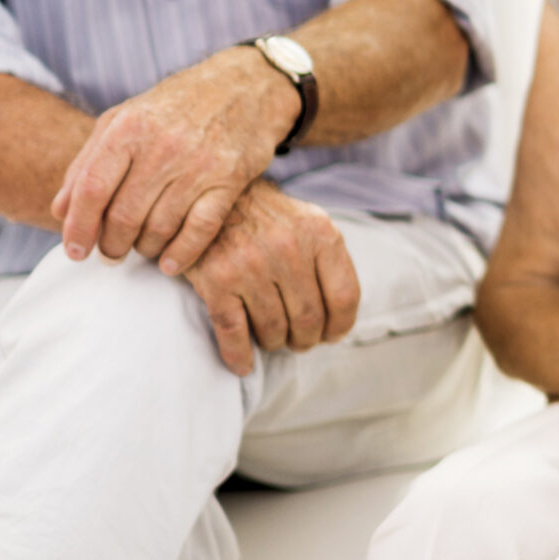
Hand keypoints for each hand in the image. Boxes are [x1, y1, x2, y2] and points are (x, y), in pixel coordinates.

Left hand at [54, 46, 296, 269]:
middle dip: (112, 245)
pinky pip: (200, 229)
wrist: (243, 86)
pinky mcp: (230, 179)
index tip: (75, 251)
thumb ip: (87, 163)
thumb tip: (61, 211)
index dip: (78, 227)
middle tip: (111, 253)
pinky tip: (171, 262)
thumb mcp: (123, 120)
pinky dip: (182, 253)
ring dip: (145, 249)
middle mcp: (164, 145)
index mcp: (129, 128)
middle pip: (124, 216)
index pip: (92, 189)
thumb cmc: (175, 107)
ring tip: (141, 248)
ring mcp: (200, 163)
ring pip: (160, 228)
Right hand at [182, 184, 360, 375]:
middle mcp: (289, 249)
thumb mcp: (309, 222)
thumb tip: (341, 315)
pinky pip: (233, 333)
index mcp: (321, 234)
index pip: (345, 296)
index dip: (341, 325)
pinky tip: (243, 364)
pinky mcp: (217, 281)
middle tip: (299, 342)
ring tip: (273, 339)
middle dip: (306, 339)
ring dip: (275, 343)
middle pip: (309, 319)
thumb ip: (328, 259)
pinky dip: (239, 355)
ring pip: (273, 329)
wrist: (213, 195)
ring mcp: (251, 265)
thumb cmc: (266, 216)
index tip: (332, 335)